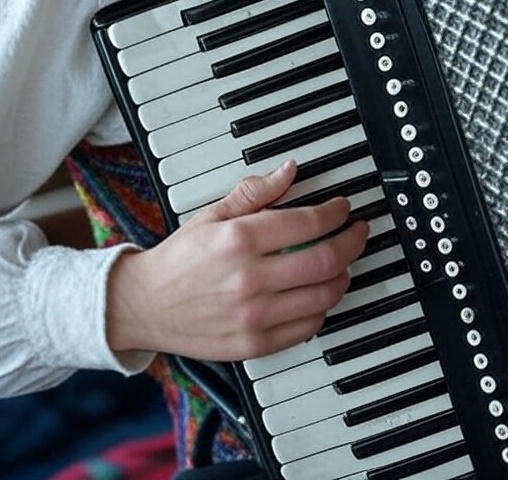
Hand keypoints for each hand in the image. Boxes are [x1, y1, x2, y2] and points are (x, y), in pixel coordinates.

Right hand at [106, 159, 368, 360]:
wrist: (143, 306)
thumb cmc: (180, 259)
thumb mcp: (213, 214)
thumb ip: (256, 192)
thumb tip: (290, 170)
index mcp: (240, 239)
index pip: (309, 222)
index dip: (337, 213)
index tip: (343, 208)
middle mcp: (249, 279)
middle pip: (326, 260)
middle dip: (353, 241)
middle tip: (357, 232)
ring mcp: (253, 316)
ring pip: (324, 295)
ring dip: (343, 275)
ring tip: (343, 263)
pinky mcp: (253, 345)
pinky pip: (307, 327)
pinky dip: (323, 308)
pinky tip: (320, 294)